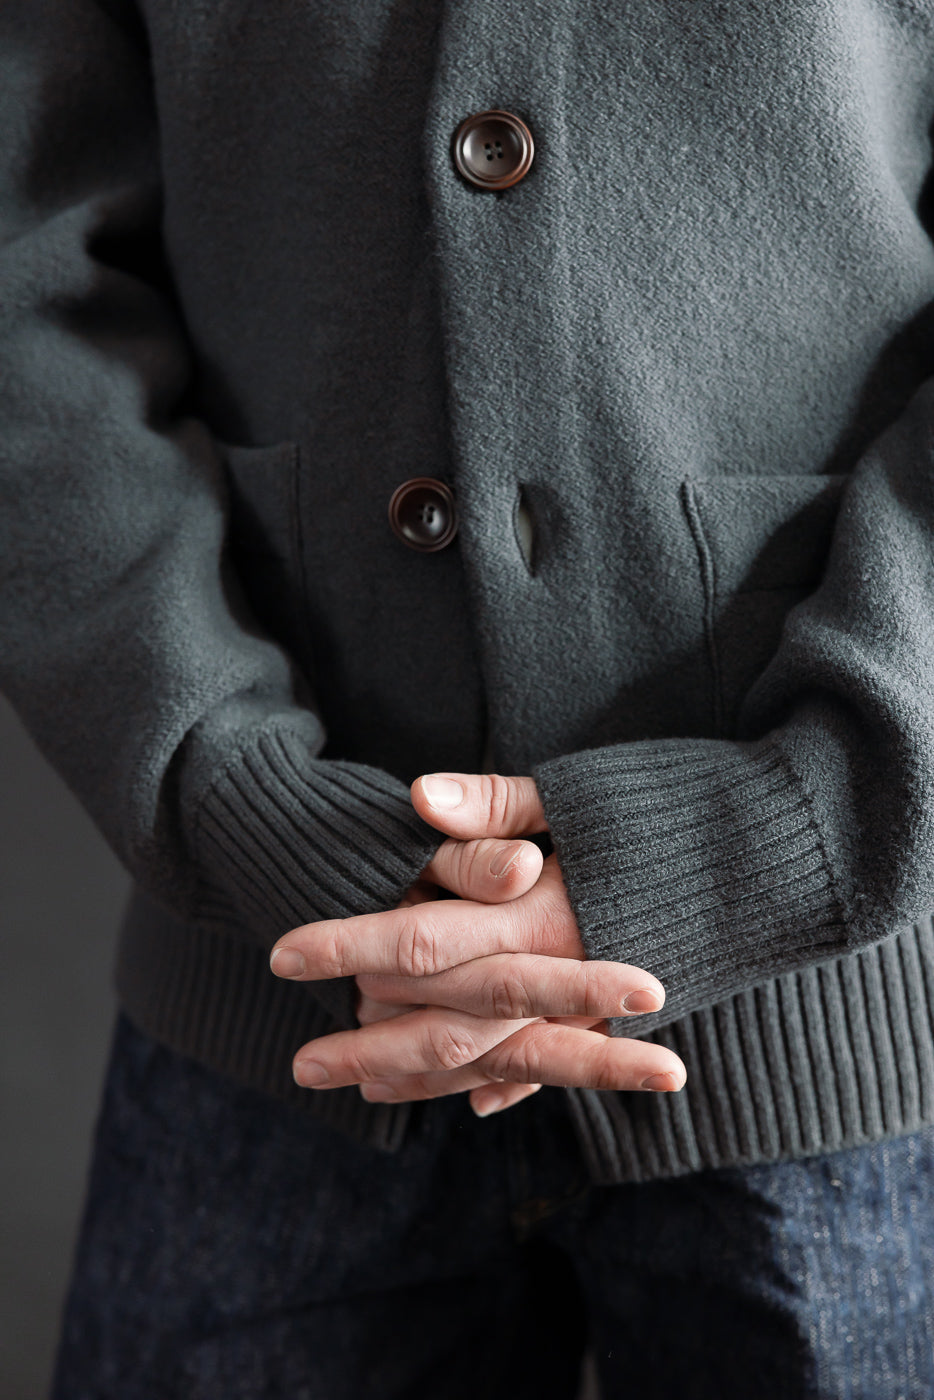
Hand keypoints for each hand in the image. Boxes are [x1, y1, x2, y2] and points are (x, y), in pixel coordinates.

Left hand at [269, 772, 686, 1109]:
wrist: (778, 861)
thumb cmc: (669, 812)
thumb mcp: (577, 793)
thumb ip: (494, 804)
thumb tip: (416, 796)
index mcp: (535, 909)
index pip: (419, 935)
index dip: (347, 944)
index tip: (283, 955)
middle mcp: (553, 969)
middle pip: (441, 1018)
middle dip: (367, 1044)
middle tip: (302, 1065)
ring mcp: (586, 1004)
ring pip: (487, 1058)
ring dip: (421, 1079)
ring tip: (362, 1090)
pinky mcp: (617, 1018)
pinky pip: (550, 1065)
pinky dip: (507, 1086)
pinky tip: (473, 1105)